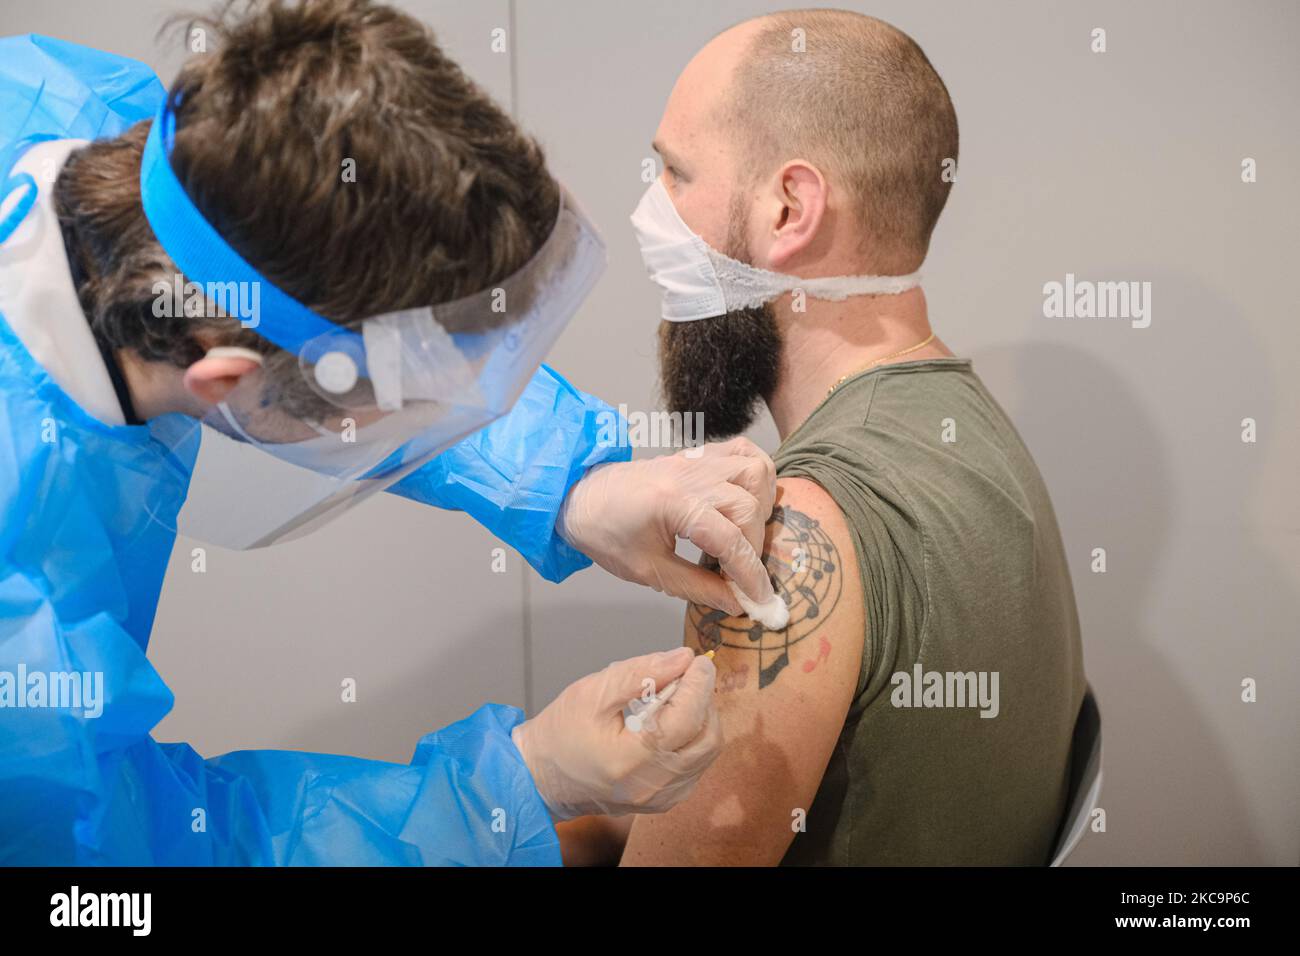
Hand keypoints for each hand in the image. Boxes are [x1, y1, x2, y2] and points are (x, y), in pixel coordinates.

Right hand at [511, 648, 721, 818]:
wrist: (541, 777)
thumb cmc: (561, 734)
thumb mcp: (592, 693)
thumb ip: (640, 673)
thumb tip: (681, 658)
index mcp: (630, 759)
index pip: (686, 718)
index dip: (698, 684)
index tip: (697, 661)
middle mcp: (651, 786)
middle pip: (706, 737)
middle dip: (703, 700)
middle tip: (686, 676)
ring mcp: (660, 798)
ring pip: (706, 753)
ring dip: (701, 718)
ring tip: (676, 697)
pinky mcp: (663, 801)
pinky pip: (696, 766)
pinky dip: (693, 739)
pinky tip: (671, 722)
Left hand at [558, 437, 776, 614]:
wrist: (580, 498)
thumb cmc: (606, 534)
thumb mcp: (649, 571)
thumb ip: (697, 587)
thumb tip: (736, 603)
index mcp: (674, 503)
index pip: (730, 540)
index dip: (750, 574)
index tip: (760, 600)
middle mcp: (691, 475)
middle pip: (749, 507)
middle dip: (754, 547)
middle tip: (741, 574)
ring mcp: (696, 460)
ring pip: (755, 472)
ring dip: (761, 507)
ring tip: (745, 535)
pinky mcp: (698, 455)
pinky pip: (743, 451)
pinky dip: (756, 474)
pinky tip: (747, 499)